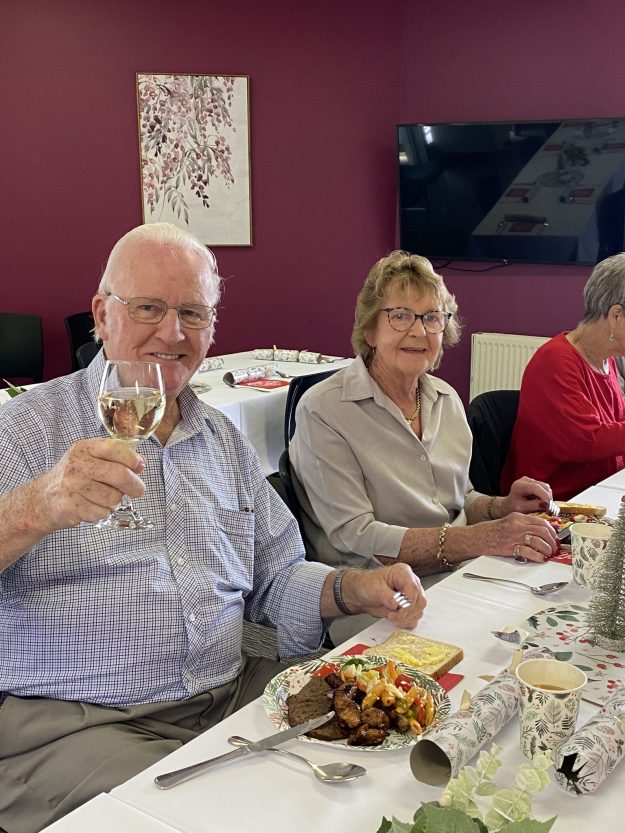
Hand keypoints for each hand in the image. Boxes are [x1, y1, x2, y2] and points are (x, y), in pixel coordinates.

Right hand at [29, 438, 145, 530]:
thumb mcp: (90, 459)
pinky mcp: (71, 505)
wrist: (42, 499)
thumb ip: (116, 458)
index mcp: (84, 448)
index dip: (132, 459)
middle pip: (119, 474)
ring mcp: (72, 485)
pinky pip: (101, 512)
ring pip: (113, 497)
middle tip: (137, 491)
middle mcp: (77, 464)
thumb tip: (140, 464)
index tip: (139, 467)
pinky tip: (91, 506)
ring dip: (114, 501)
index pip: (115, 448)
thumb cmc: (72, 477)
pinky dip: (102, 512)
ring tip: (102, 497)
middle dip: (135, 486)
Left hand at [341, 563, 426, 628]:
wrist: (361, 594)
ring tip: (391, 616)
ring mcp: (410, 596)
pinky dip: (406, 621)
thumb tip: (397, 603)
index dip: (409, 602)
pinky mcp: (409, 607)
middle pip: (420, 601)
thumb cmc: (367, 585)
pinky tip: (395, 619)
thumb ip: (387, 596)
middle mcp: (410, 584)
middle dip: (407, 612)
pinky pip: (414, 617)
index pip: (414, 588)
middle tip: (393, 616)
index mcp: (403, 573)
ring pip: (419, 611)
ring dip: (406, 618)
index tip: (399, 610)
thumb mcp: (375, 588)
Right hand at [475, 512, 556, 561]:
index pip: (541, 521)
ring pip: (538, 541)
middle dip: (552, 541)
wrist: (477, 537)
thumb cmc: (492, 531)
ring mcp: (514, 536)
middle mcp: (518, 525)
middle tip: (554, 547)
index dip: (551, 531)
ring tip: (548, 554)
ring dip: (547, 549)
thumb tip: (541, 532)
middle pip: (543, 531)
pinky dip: (538, 556)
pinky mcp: (511, 548)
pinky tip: (541, 559)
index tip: (554, 537)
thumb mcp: (509, 521)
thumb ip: (524, 524)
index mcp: (518, 517)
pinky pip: (529, 552)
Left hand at [500, 476, 553, 515]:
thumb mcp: (522, 509)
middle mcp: (525, 480)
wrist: (509, 505)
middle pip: (543, 486)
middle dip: (548, 498)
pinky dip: (546, 496)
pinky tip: (541, 503)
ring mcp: (531, 480)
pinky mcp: (536, 483)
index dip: (545, 496)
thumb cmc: (513, 508)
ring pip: (546, 488)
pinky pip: (546, 489)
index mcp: (519, 485)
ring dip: (547, 498)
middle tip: (549, 509)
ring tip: (543, 507)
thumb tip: (547, 504)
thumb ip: (534, 506)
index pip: (535, 487)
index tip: (550, 506)